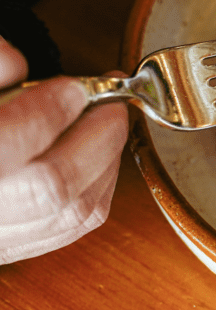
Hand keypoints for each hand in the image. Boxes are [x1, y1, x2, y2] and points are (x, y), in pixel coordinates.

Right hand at [0, 36, 128, 263]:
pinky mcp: (14, 246)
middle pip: (51, 185)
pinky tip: (99, 154)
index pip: (6, 144)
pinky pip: (73, 226)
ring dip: (106, 159)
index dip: (48, 111)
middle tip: (110, 100)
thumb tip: (12, 63)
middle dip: (96, 136)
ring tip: (109, 121)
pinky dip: (99, 186)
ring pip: (71, 211)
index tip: (73, 86)